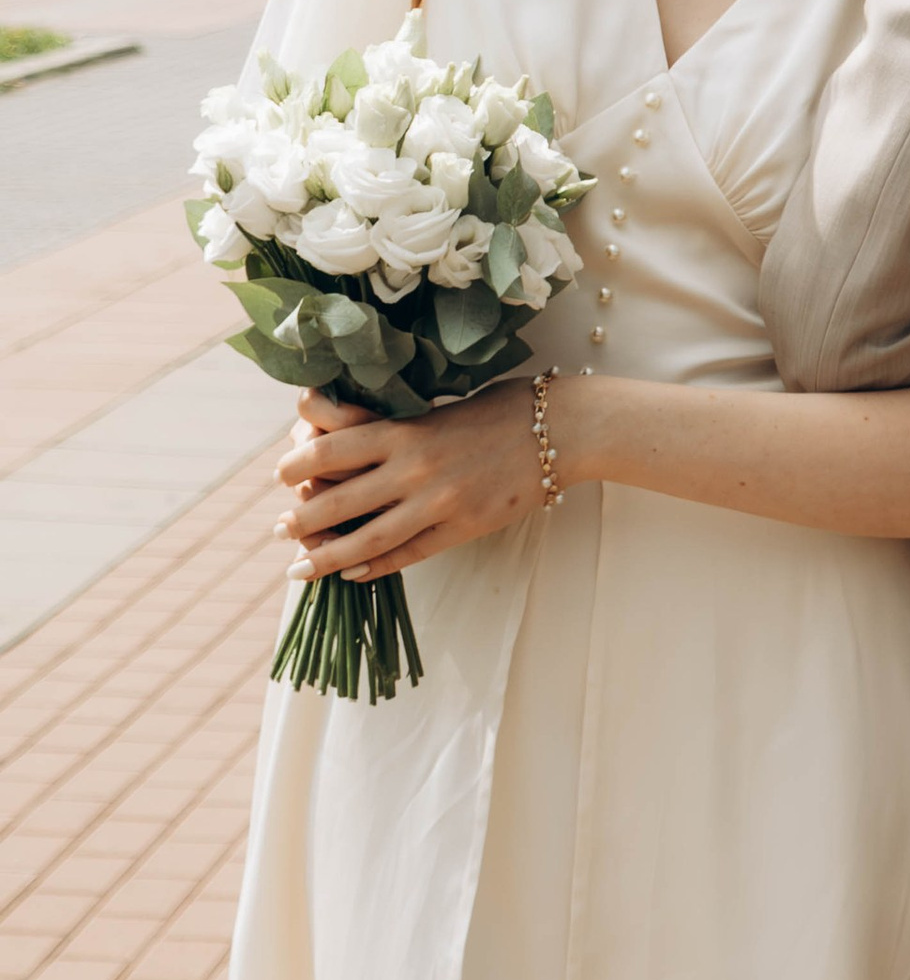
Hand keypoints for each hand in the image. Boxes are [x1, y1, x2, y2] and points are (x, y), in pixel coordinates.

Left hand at [275, 379, 542, 583]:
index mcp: (407, 429)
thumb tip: (346, 437)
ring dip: (326, 556)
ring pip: (367, 539)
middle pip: (338, 501)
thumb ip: (398, 426)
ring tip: (298, 568)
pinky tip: (352, 573)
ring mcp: (438, 503)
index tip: (281, 474)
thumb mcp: (441, 406)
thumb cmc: (502, 407)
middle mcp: (415, 468)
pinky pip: (407, 555)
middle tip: (279, 529)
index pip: (332, 449)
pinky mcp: (462, 528)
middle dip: (300, 519)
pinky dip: (374, 566)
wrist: (561, 429)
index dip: (297, 464)